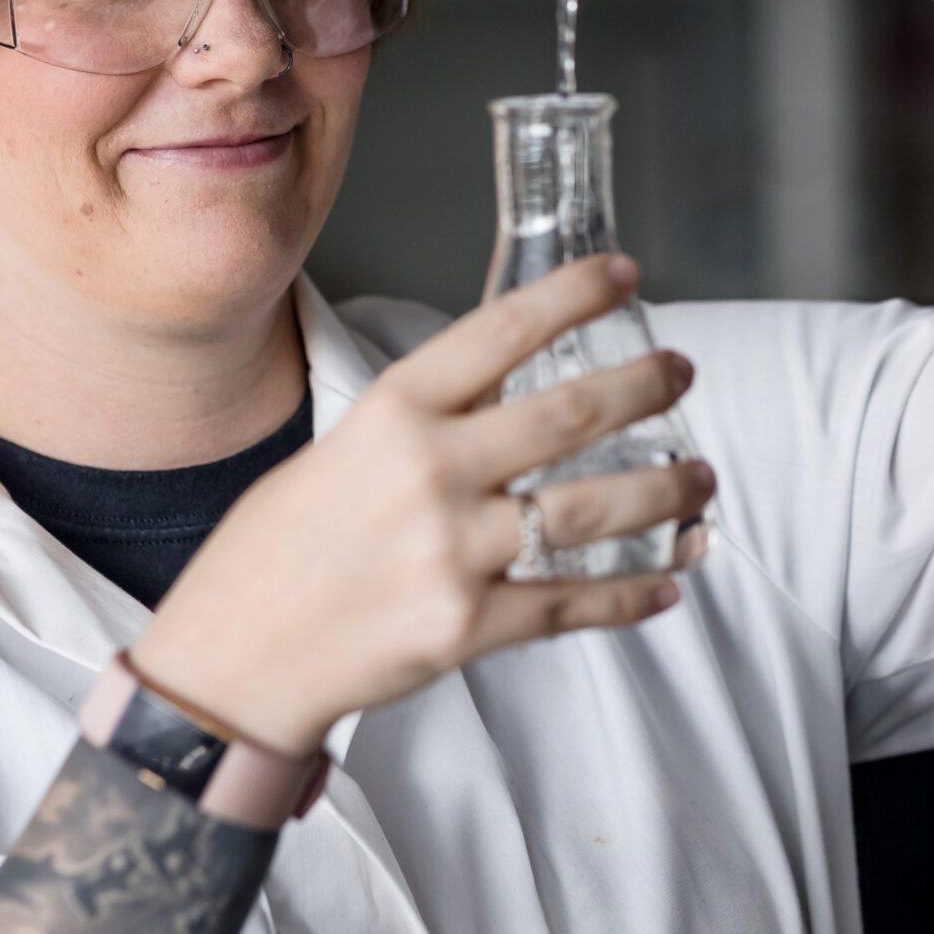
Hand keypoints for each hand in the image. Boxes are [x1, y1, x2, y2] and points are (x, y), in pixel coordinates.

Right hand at [125, 253, 714, 756]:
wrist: (233, 661)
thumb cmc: (277, 551)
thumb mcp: (337, 451)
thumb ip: (423, 425)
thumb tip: (505, 395)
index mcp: (393, 413)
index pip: (503, 329)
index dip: (576, 294)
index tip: (624, 273)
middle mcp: (430, 471)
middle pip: (571, 411)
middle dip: (646, 385)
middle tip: (681, 373)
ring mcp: (453, 552)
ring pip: (595, 508)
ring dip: (667, 491)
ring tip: (701, 478)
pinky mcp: (468, 627)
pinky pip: (574, 604)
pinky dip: (633, 594)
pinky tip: (667, 582)